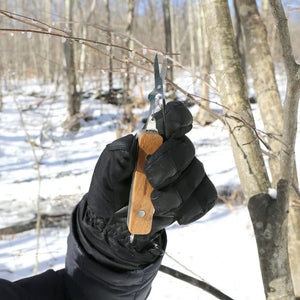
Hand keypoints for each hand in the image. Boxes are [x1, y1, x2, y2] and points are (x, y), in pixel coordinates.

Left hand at [87, 101, 216, 233]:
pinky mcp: (195, 195)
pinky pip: (205, 197)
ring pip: (196, 174)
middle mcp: (173, 151)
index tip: (171, 129)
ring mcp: (187, 173)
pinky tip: (177, 216)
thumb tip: (130, 146)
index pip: (172, 116)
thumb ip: (116, 157)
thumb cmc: (111, 187)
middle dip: (170, 164)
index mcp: (152, 138)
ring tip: (155, 205)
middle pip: (186, 148)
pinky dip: (192, 208)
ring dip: (176, 193)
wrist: (116, 219)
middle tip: (152, 180)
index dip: (177, 116)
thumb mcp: (106, 171)